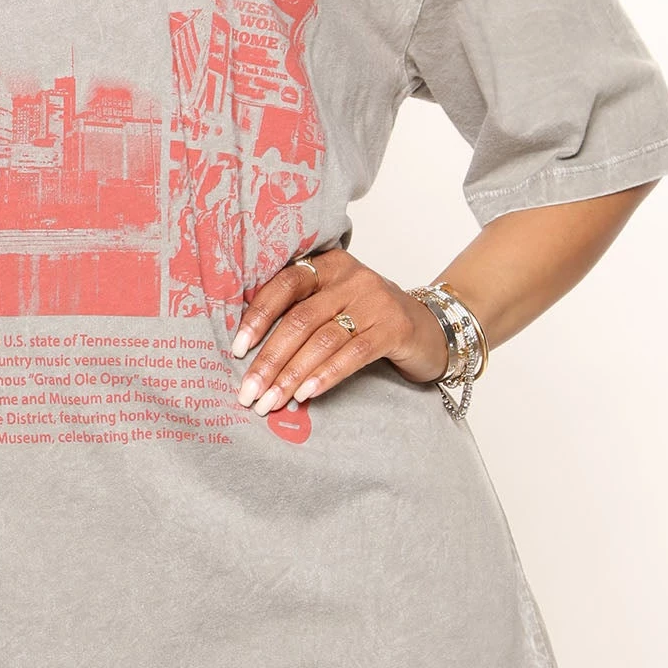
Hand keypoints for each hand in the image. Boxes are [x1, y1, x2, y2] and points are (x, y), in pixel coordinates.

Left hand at [231, 247, 449, 412]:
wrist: (431, 328)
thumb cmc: (370, 319)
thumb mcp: (334, 304)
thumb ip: (300, 313)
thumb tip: (248, 351)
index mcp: (328, 265)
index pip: (284, 285)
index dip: (257, 317)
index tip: (236, 350)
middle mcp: (351, 277)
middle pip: (299, 319)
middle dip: (270, 360)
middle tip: (248, 392)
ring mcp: (375, 300)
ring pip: (323, 340)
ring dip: (292, 375)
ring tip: (271, 401)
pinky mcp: (395, 328)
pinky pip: (353, 354)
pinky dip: (325, 375)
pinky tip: (306, 395)